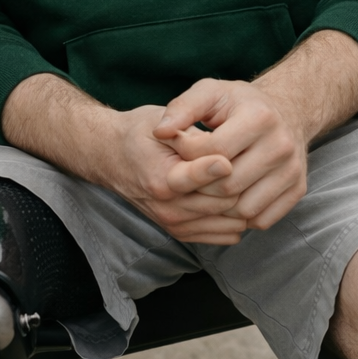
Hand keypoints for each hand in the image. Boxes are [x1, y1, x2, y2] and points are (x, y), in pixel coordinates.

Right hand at [107, 104, 250, 244]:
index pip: (200, 179)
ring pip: (229, 221)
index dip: (220, 166)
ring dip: (241, 201)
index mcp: (162, 178)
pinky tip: (236, 196)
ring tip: (245, 178)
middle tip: (244, 161)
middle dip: (238, 181)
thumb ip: (191, 139)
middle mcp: (168, 207)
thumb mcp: (161, 124)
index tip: (229, 157)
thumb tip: (221, 154)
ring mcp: (175, 223)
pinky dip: (235, 217)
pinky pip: (225, 234)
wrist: (113, 155)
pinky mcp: (181, 232)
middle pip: (223, 201)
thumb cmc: (140, 134)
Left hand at [154, 79, 309, 231]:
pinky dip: (241, 216)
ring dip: (219, 206)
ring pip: (244, 209)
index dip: (188, 155)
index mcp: (259, 117)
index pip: (213, 153)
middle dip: (201, 184)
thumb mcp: (210, 93)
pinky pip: (261, 219)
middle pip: (227, 185)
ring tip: (208, 186)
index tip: (181, 148)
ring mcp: (293, 171)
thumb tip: (160, 131)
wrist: (286, 112)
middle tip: (191, 173)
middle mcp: (281, 145)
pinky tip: (230, 197)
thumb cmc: (239, 103)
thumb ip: (182, 108)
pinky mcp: (298, 190)